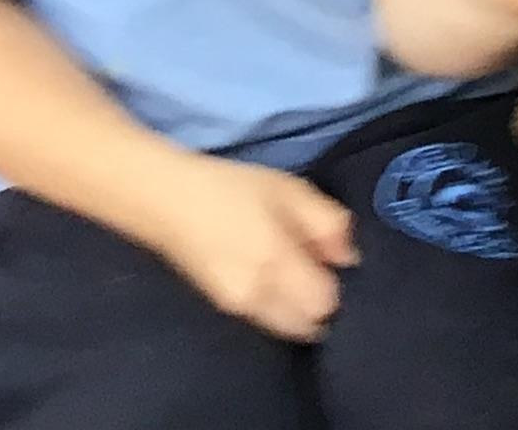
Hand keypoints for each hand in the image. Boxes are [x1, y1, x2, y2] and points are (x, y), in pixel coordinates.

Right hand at [143, 151, 356, 339]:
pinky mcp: (226, 311)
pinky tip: (275, 278)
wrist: (168, 203)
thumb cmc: (232, 188)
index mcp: (274, 263)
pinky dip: (282, 310)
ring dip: (301, 311)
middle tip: (317, 270)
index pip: (325, 303)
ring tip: (296, 273)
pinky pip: (269, 322)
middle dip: (321, 305)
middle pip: (309, 327)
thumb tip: (349, 257)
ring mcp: (238, 310)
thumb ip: (326, 223)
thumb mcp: (288, 190)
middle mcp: (258, 297)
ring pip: (289, 330)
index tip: (332, 260)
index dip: (336, 285)